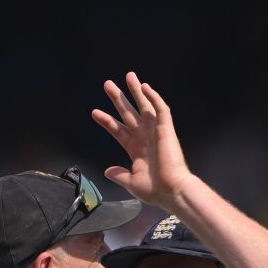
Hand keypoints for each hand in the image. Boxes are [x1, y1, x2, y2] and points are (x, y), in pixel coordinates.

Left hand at [92, 72, 193, 207]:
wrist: (172, 191)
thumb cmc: (155, 190)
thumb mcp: (132, 183)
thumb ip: (120, 175)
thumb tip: (107, 171)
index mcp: (136, 150)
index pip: (119, 130)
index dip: (107, 121)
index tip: (95, 112)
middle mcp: (145, 138)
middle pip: (129, 113)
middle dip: (119, 99)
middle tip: (108, 84)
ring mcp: (156, 132)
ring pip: (145, 106)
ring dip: (137, 91)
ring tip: (128, 76)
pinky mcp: (167, 130)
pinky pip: (161, 110)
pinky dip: (154, 98)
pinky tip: (146, 87)